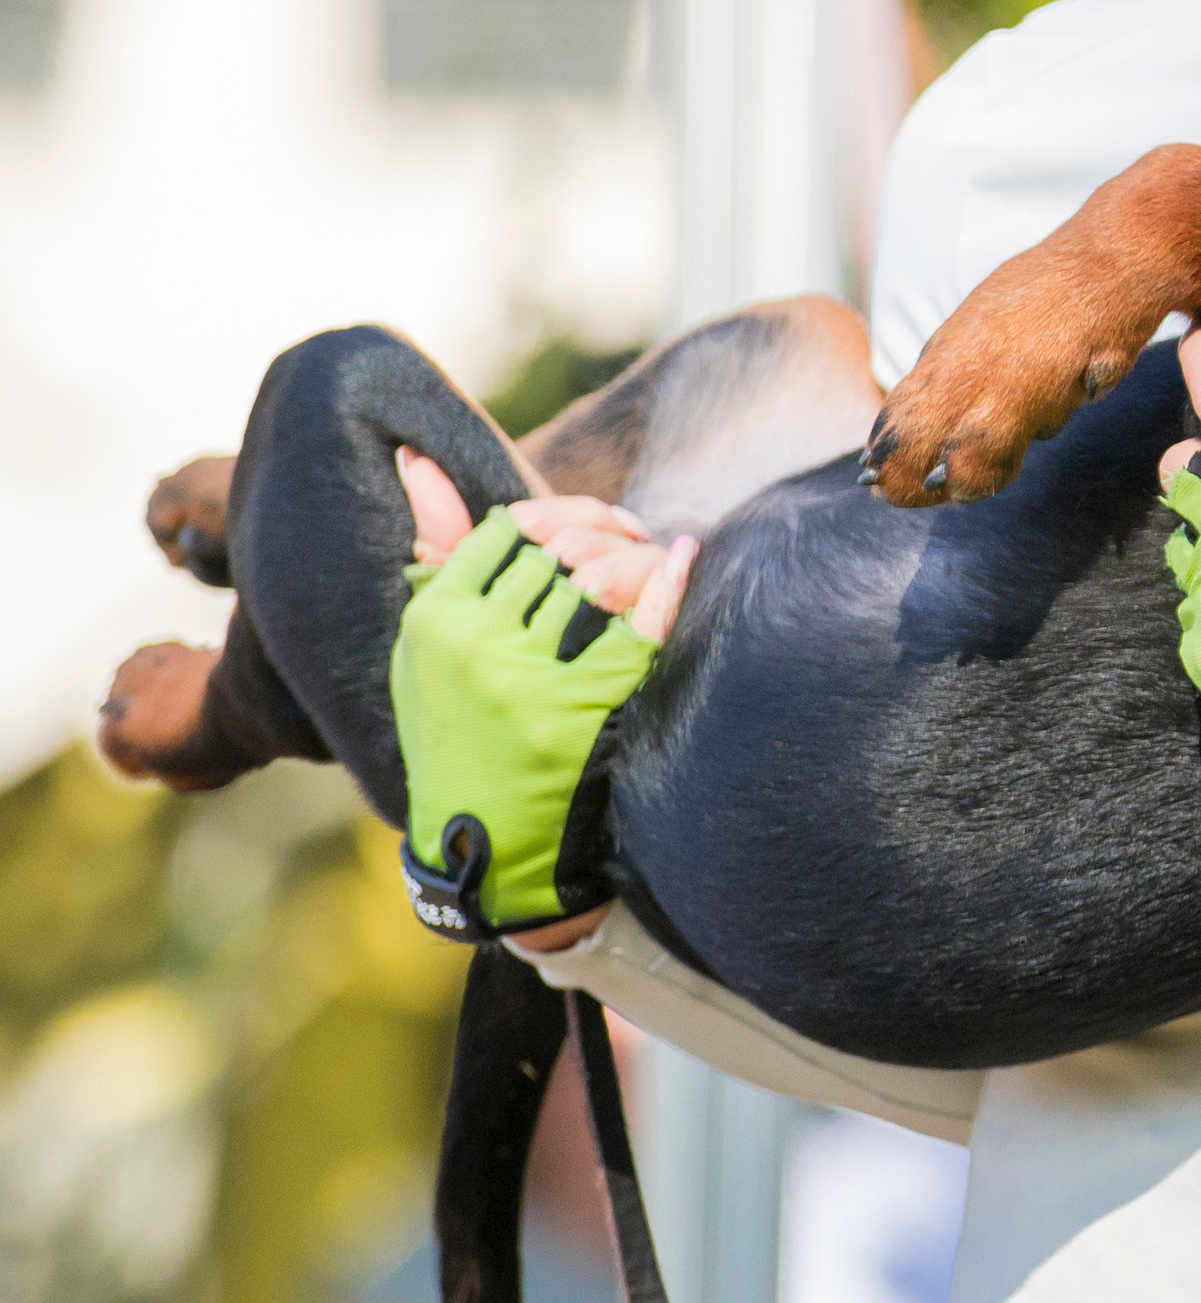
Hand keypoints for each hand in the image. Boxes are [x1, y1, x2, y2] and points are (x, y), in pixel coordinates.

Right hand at [389, 462, 696, 944]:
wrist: (484, 846)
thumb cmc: (456, 735)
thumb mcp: (427, 651)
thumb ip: (436, 554)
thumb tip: (416, 456)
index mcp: (432, 622)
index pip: (508, 532)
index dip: (558, 517)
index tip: (585, 526)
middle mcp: (476, 645)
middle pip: (559, 549)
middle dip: (604, 533)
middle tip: (632, 536)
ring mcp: (532, 680)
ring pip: (599, 578)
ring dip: (635, 556)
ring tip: (650, 553)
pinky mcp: (584, 712)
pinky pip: (639, 625)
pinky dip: (667, 582)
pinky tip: (683, 558)